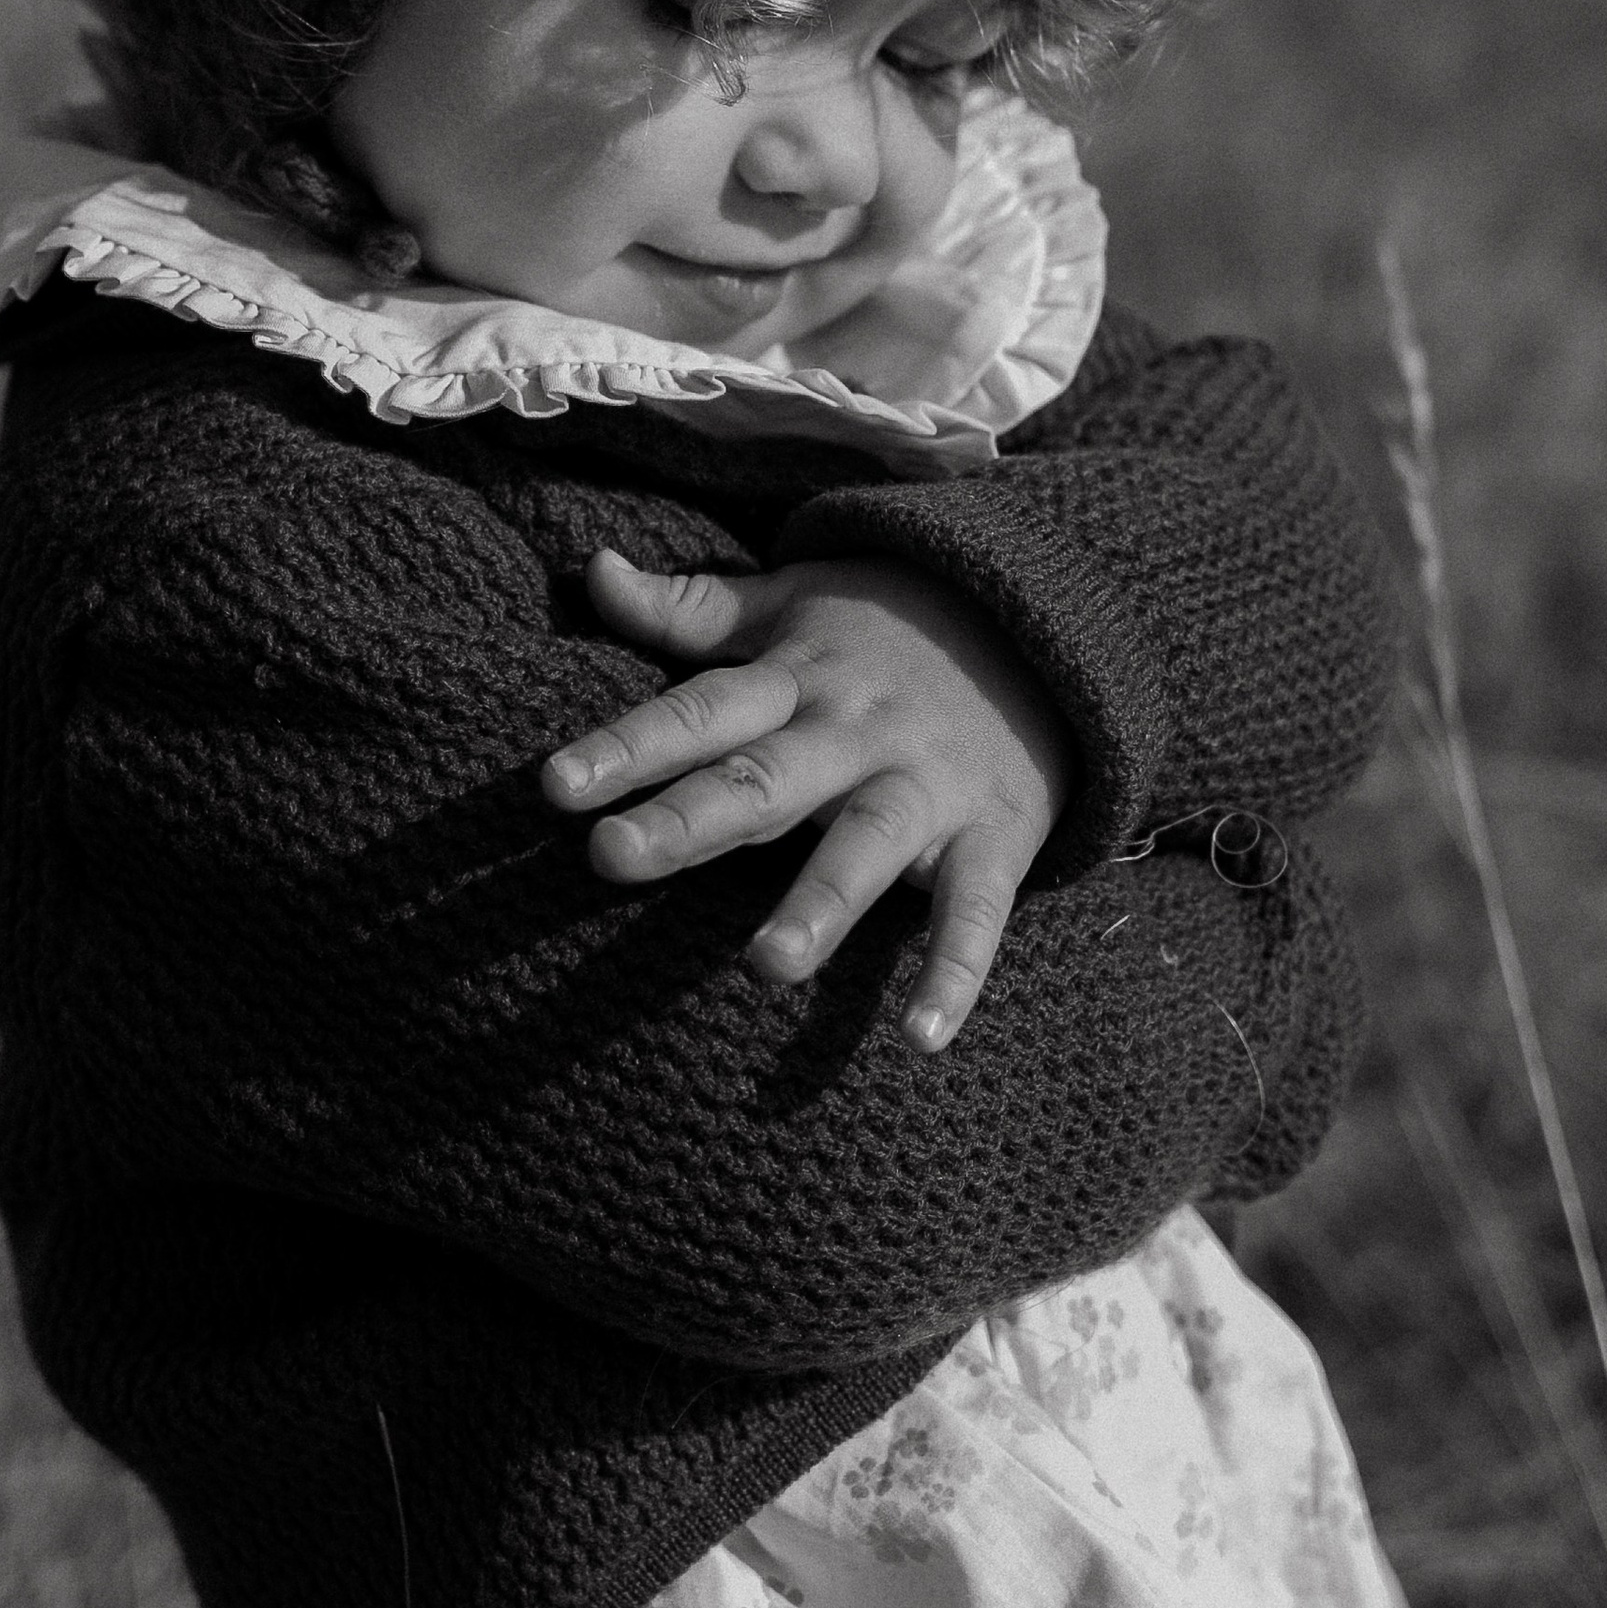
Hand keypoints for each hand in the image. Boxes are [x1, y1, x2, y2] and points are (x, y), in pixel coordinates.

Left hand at [540, 549, 1071, 1051]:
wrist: (1052, 625)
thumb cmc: (891, 627)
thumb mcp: (794, 600)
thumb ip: (690, 607)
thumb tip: (591, 569)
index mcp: (796, 677)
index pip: (698, 711)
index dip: (627, 745)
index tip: (555, 785)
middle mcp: (854, 732)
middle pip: (765, 779)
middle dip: (690, 819)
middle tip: (611, 857)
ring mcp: (927, 785)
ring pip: (869, 845)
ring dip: (820, 903)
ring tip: (765, 966)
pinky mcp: (995, 834)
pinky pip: (977, 909)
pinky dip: (955, 972)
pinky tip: (921, 1038)